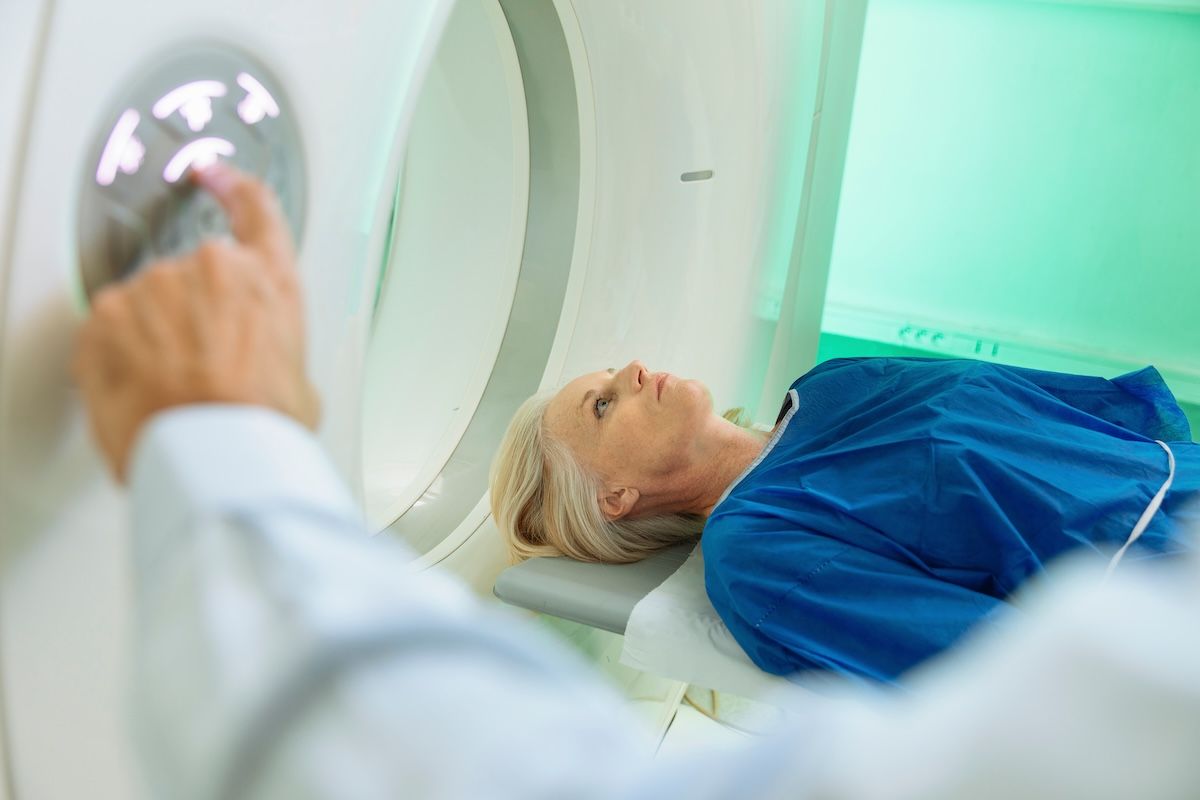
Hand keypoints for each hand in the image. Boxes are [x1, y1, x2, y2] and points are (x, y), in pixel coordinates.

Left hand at [73, 162, 318, 481]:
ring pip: (148, 304)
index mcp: (271, 282)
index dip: (234, 186)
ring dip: (153, 339)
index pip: (257, 211)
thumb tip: (268, 371)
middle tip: (200, 371)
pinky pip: (109, 328)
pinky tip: (144, 387)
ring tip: (174, 389)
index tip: (213, 173)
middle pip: (194, 278)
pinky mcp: (109, 310)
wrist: (214, 450)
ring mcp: (158, 285)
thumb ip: (278, 353)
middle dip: (190, 319)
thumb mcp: (300, 385)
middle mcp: (216, 268)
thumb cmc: (260, 424)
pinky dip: (118, 355)